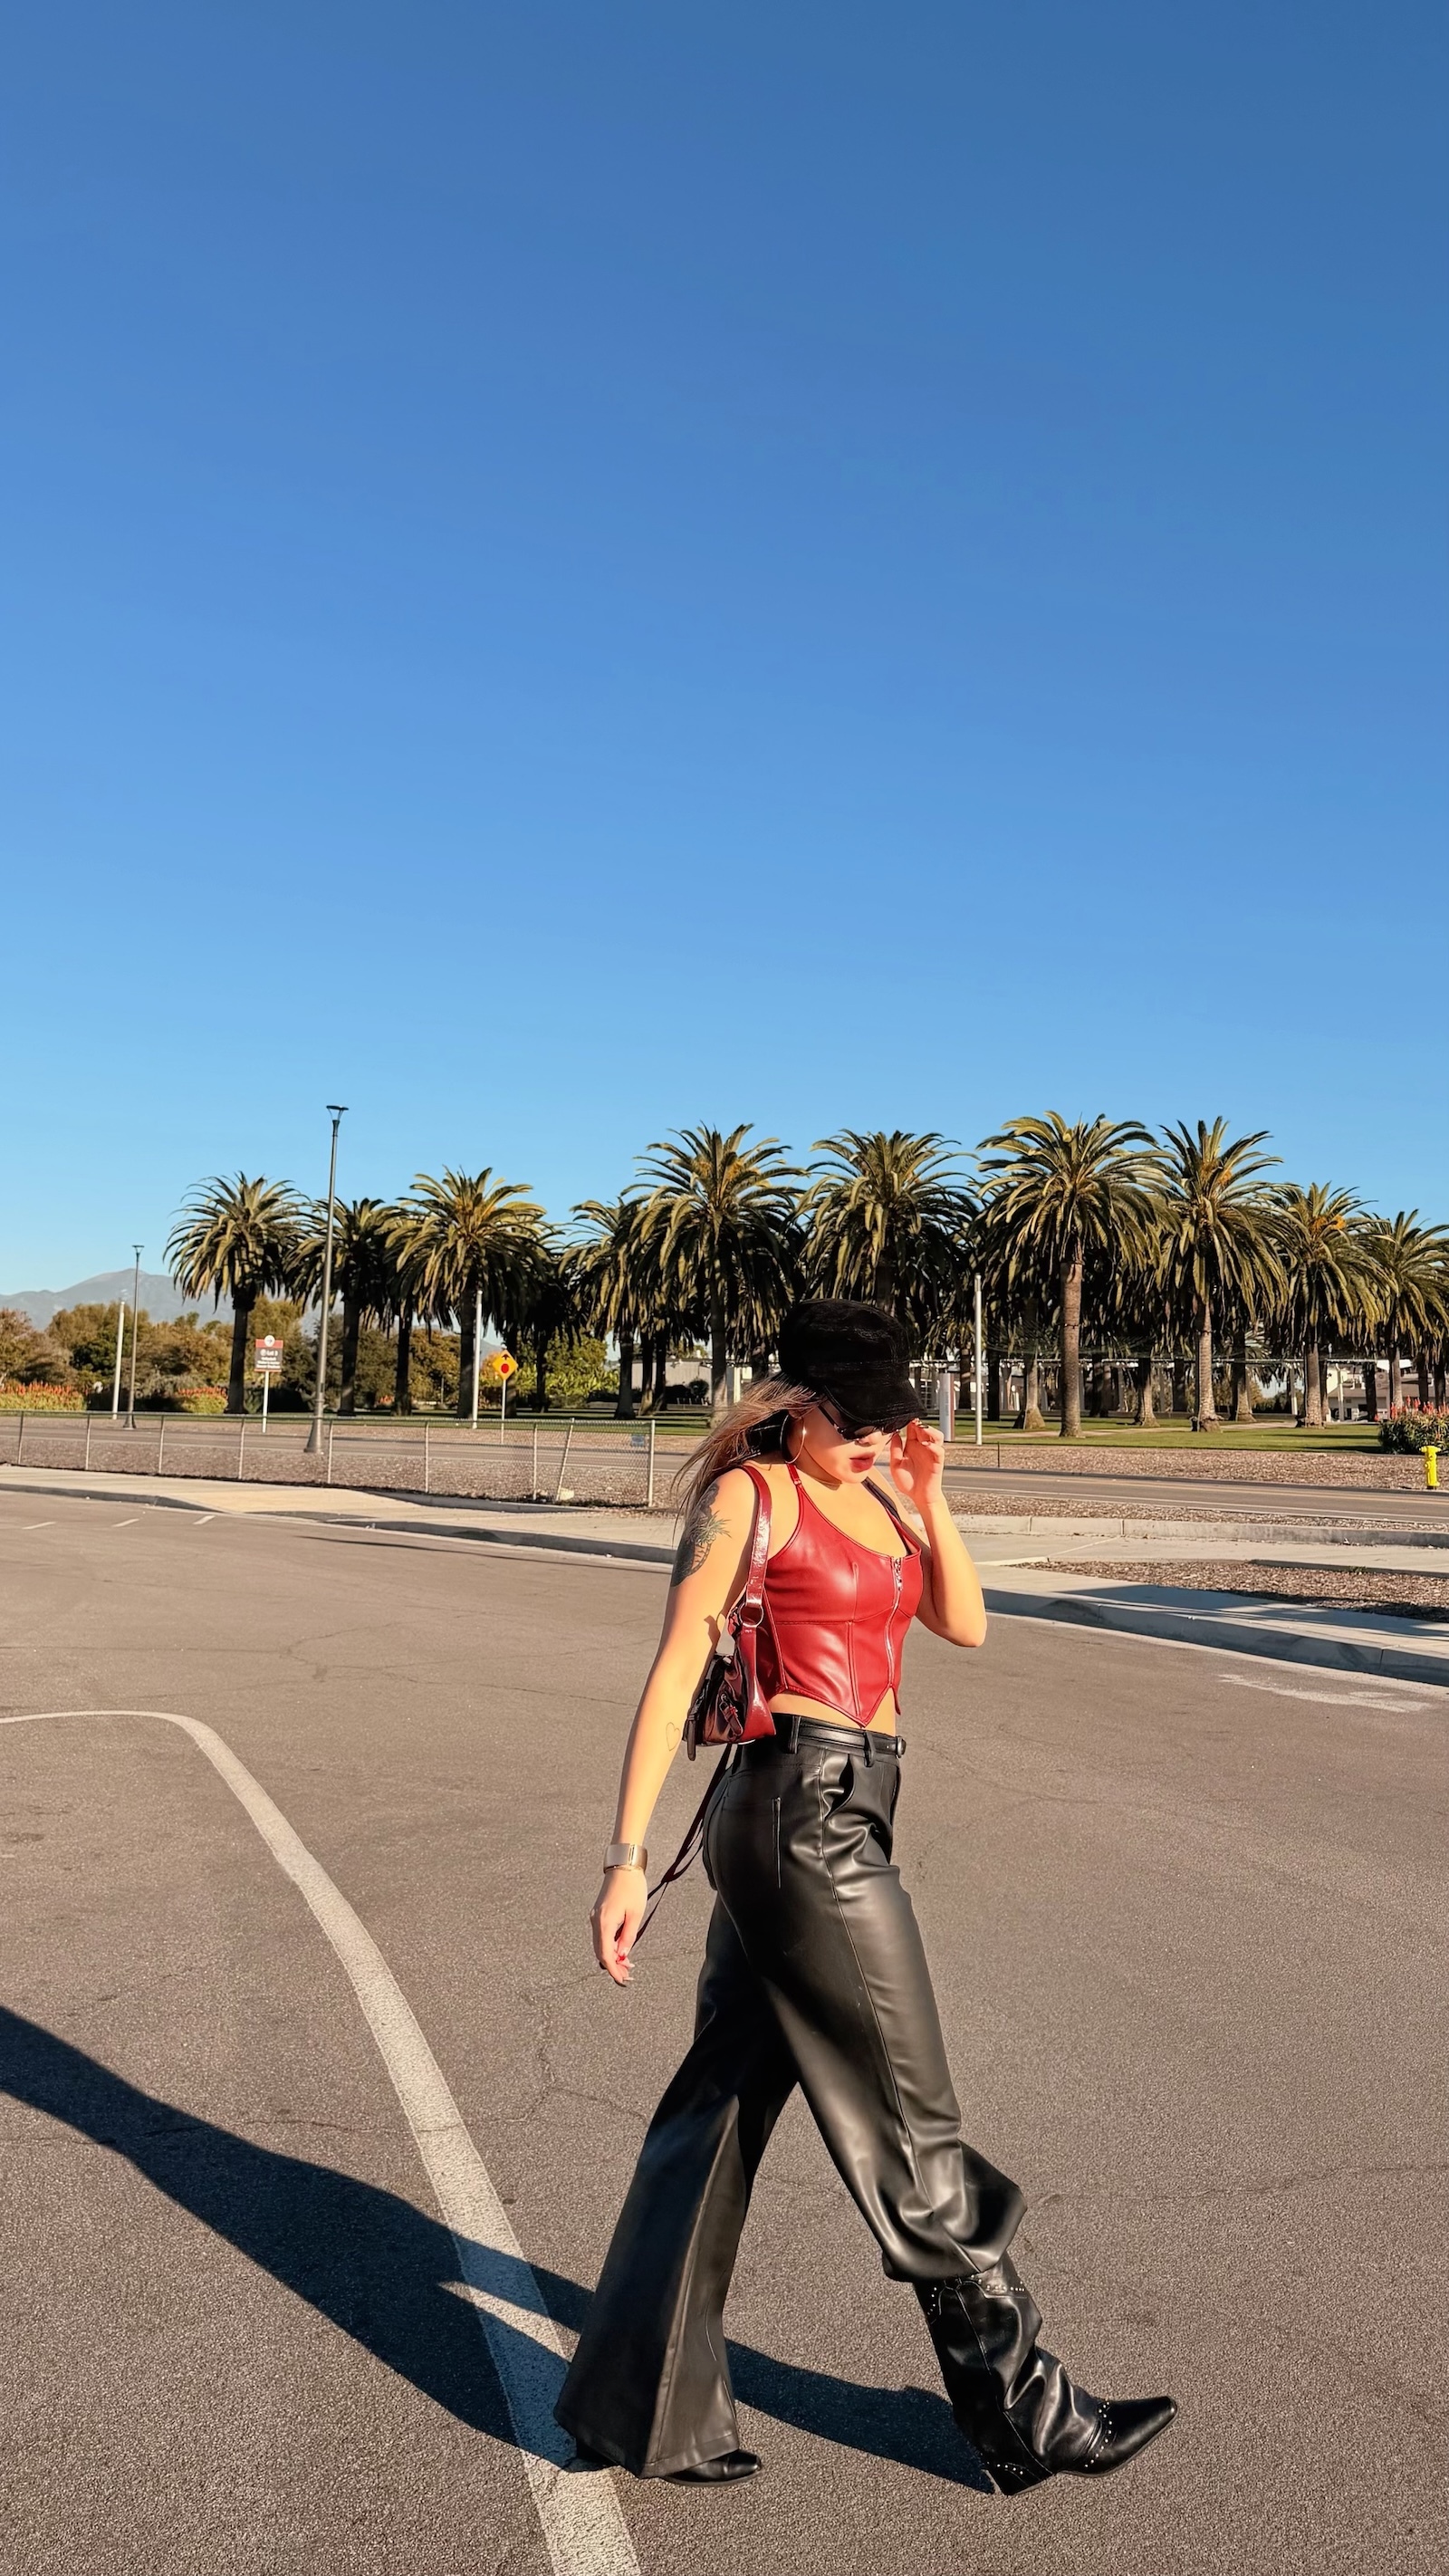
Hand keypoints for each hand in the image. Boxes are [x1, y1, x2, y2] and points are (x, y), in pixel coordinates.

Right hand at [591, 1865, 647, 1983]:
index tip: (622, 1980)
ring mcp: (595, 1917)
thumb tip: (622, 1955)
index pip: (605, 1955)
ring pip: (600, 1945)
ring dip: (612, 1956)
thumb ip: (628, 1937)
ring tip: (627, 1965)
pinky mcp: (598, 1914)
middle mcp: (595, 1921)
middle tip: (628, 1976)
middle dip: (613, 1966)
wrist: (623, 1866)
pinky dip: (609, 1946)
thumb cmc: (632, 1888)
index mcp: (604, 1923)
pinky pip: (601, 1936)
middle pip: (600, 1952)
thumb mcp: (635, 1915)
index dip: (613, 1970)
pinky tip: (621, 1950)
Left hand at [889, 1419, 945, 1507]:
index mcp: (912, 1446)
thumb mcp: (895, 1465)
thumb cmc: (908, 1482)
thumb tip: (895, 1434)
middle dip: (920, 1423)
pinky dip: (934, 1446)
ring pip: (936, 1436)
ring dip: (930, 1431)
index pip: (913, 1429)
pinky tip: (926, 1444)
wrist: (919, 1497)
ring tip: (922, 1429)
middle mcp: (923, 1447)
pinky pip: (939, 1451)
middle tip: (914, 1421)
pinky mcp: (937, 1462)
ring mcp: (931, 1454)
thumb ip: (895, 1449)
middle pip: (925, 1429)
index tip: (904, 1417)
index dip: (910, 1422)